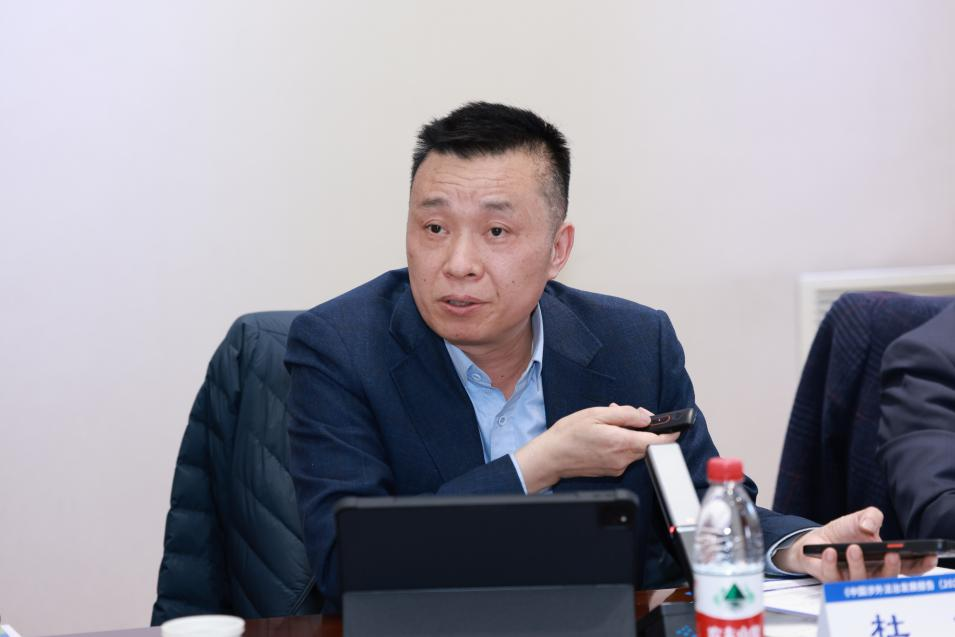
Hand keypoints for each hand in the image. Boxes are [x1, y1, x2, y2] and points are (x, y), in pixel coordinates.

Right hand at [513, 404, 679, 492]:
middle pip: (648, 444)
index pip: (657, 441)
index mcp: (621, 442)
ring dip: (632, 435)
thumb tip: (645, 417)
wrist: (551, 457)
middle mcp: (622, 459)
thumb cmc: (569, 434)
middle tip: (633, 415)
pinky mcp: (612, 470)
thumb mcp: (596, 414)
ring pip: (636, 448)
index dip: (670, 434)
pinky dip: (622, 443)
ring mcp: (618, 467)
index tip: (676, 426)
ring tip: (612, 423)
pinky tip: (607, 434)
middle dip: (645, 428)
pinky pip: (625, 454)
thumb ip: (625, 415)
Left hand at [773, 507, 937, 581]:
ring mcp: (852, 579)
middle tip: (890, 554)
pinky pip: (832, 576)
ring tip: (854, 548)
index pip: (909, 568)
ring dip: (858, 565)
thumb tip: (870, 528)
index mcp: (885, 562)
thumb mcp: (860, 518)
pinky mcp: (831, 580)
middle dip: (891, 568)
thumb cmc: (845, 532)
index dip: (921, 565)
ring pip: (860, 580)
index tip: (929, 556)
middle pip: (887, 578)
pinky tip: (830, 551)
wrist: (817, 538)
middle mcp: (872, 574)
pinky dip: (831, 563)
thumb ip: (871, 516)